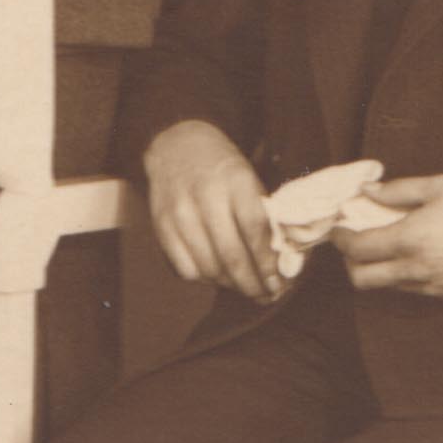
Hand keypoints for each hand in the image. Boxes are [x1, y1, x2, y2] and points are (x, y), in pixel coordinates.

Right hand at [143, 120, 282, 302]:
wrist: (177, 146)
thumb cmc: (223, 169)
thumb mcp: (248, 179)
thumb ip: (262, 216)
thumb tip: (279, 263)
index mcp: (236, 181)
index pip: (255, 231)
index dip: (268, 263)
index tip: (279, 282)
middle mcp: (207, 197)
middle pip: (232, 256)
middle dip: (252, 284)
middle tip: (265, 296)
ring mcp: (181, 212)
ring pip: (209, 267)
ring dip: (230, 285)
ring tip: (243, 286)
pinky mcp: (162, 226)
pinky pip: (186, 269)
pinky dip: (204, 278)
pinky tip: (216, 274)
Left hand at [333, 175, 442, 297]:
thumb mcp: (440, 186)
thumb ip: (399, 190)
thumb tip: (369, 190)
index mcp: (411, 239)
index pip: (358, 248)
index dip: (341, 238)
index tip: (339, 227)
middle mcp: (416, 269)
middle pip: (362, 279)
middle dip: (351, 261)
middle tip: (357, 240)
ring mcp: (432, 286)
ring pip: (387, 287)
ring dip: (377, 269)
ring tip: (386, 245)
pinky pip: (412, 290)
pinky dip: (401, 275)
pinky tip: (414, 254)